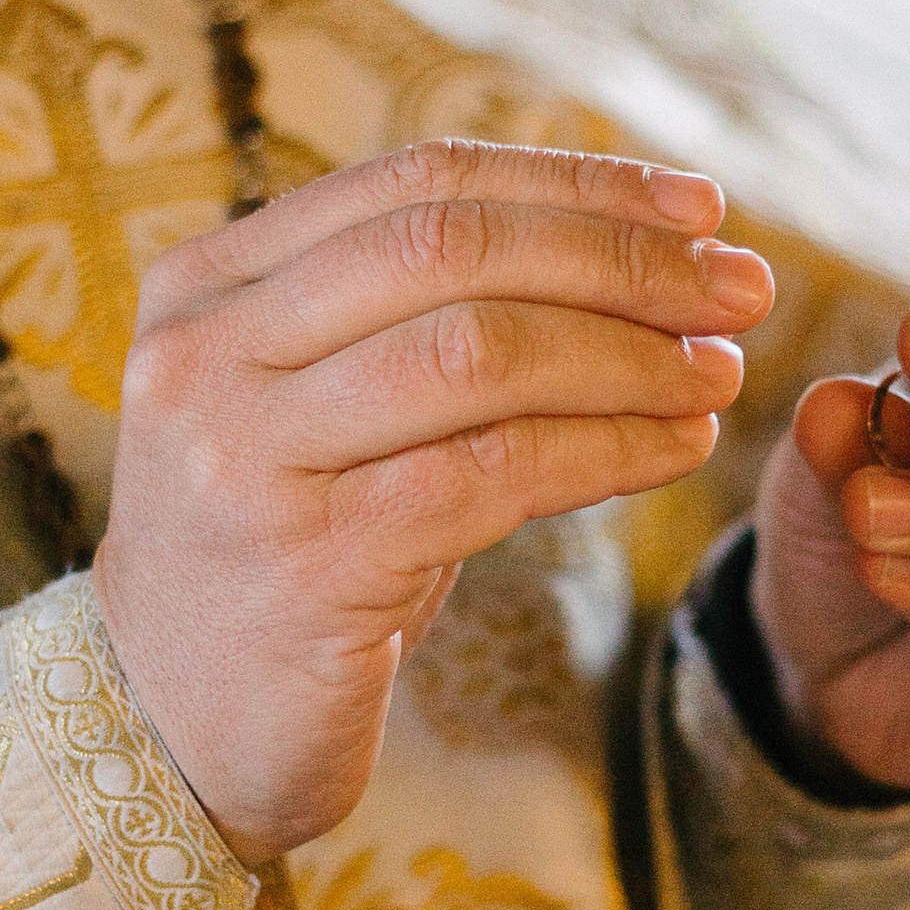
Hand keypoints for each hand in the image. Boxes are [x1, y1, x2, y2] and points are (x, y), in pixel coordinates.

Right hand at [97, 138, 773, 857]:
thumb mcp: (319, 404)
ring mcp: (246, 458)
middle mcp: (209, 354)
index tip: (699, 207)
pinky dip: (606, 449)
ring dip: (628, 357)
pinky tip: (677, 448)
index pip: (417, 182)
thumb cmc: (285, 548)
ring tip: (719, 372)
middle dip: (619, 259)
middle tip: (740, 287)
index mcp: (209, 283)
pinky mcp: (309, 563)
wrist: (169, 728)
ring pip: (480, 354)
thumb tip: (634, 235)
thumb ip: (416, 314)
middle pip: (452, 252)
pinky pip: (494, 474)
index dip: (574, 181)